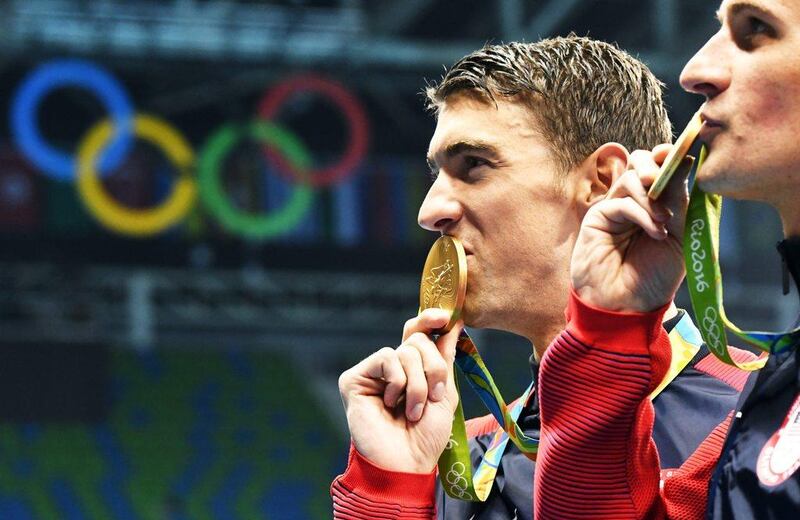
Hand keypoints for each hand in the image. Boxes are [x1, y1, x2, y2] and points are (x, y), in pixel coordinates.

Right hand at [338, 308, 461, 472]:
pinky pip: (385, 358)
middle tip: (435, 396)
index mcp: (413, 370)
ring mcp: (373, 373)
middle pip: (417, 339)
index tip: (447, 316)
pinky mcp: (354, 378)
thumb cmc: (426, 437)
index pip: (420, 334)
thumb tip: (454, 322)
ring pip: (404, 350)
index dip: (431, 320)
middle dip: (434, 367)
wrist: (406, 463)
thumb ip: (445, 358)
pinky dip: (397, 381)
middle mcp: (392, 368)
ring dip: (418, 384)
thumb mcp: (445, 394)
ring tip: (412, 410)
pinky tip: (391, 403)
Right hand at [571, 144, 691, 311]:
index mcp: (657, 203)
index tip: (685, 154)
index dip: (670, 156)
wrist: (628, 307)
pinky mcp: (597, 217)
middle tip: (665, 182)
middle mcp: (634, 201)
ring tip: (665, 222)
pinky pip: (621, 202)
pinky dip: (642, 213)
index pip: (661, 167)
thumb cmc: (655, 277)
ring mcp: (614, 208)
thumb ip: (680, 199)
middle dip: (655, 165)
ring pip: (631, 178)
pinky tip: (656, 232)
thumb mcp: (679, 236)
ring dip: (652, 195)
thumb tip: (686, 160)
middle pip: (641, 161)